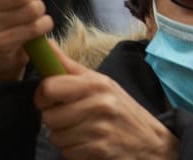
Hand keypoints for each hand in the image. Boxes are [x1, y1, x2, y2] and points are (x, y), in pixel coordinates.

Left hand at [35, 53, 178, 159]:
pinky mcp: (99, 149)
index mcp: (97, 83)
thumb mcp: (101, 83)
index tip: (50, 100)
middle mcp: (99, 103)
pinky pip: (67, 152)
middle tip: (71, 117)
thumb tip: (45, 44)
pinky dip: (74, 151)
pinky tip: (89, 144)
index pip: (50, 87)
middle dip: (55, 120)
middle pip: (48, 116)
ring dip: (65, 137)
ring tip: (83, 131)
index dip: (42, 96)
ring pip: (56, 137)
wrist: (150, 140)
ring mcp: (100, 128)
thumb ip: (69, 68)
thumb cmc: (120, 108)